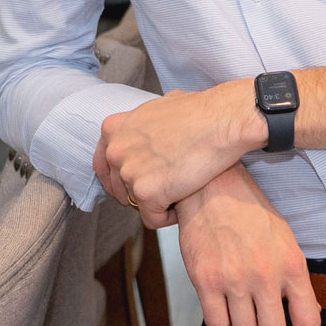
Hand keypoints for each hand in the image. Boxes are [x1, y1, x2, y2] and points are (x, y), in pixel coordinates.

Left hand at [93, 80, 257, 228]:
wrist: (221, 121)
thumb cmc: (199, 112)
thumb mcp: (159, 106)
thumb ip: (144, 124)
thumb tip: (148, 128)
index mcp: (114, 129)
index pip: (104, 166)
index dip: (121, 179)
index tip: (139, 184)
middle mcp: (115, 150)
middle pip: (119, 189)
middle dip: (141, 192)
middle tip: (166, 189)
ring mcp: (129, 172)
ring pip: (136, 204)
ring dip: (156, 203)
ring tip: (179, 193)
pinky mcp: (146, 193)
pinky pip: (152, 218)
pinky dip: (167, 217)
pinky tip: (183, 204)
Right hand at [175, 164, 321, 325]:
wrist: (212, 188)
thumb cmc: (250, 214)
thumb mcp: (285, 240)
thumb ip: (294, 279)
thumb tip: (301, 315)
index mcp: (292, 266)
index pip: (307, 324)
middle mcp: (265, 275)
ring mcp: (234, 278)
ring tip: (238, 314)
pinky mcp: (205, 279)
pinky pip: (216, 323)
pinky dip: (219, 321)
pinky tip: (220, 304)